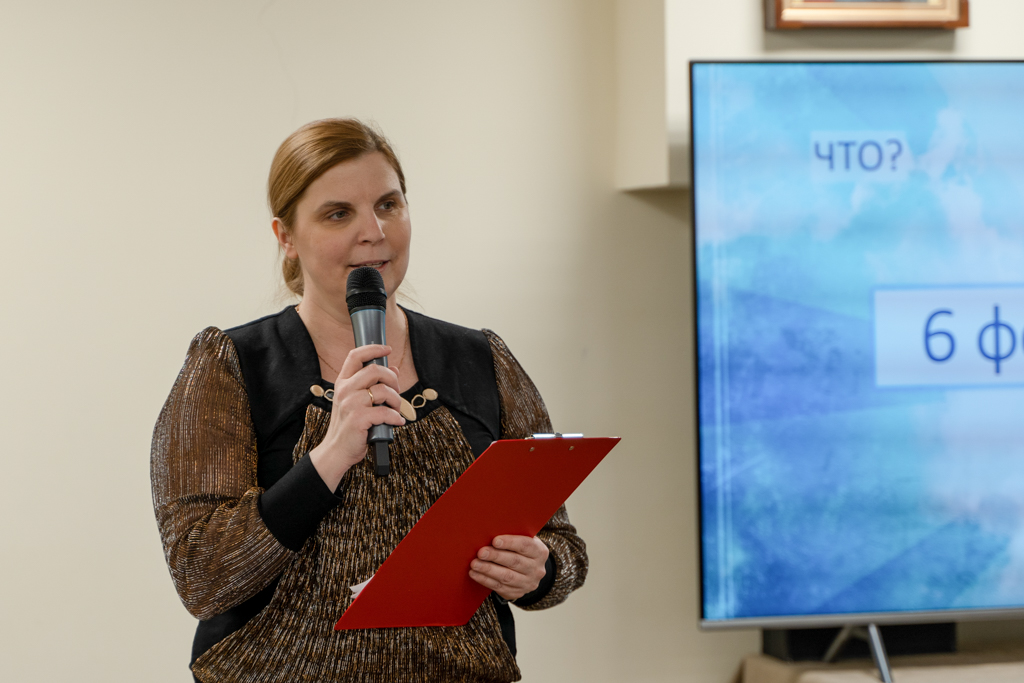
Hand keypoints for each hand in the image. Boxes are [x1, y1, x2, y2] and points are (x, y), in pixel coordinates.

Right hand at [309, 344, 405, 488]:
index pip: (355, 356)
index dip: (373, 348)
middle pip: (374, 370)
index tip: (387, 349)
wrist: (336, 450)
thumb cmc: (350, 426)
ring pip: (383, 391)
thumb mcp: (357, 402)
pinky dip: (396, 417)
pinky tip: (397, 422)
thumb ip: (373, 385)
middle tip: (396, 392)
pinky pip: (385, 412)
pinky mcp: (358, 419)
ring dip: (396, 400)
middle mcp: (345, 390)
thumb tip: (394, 370)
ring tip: (396, 410)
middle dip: (392, 379)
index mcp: (343, 383)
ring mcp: (350, 404)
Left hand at [469, 535, 548, 601]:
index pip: (525, 546)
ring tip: (474, 564)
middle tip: (481, 553)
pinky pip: (499, 587)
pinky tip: (475, 574)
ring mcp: (528, 583)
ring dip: (488, 570)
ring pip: (506, 576)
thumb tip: (491, 530)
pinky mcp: (517, 593)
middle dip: (495, 556)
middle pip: (515, 561)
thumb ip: (513, 535)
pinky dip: (485, 580)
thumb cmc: (520, 549)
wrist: (529, 571)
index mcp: (540, 552)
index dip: (510, 543)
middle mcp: (537, 569)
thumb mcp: (523, 540)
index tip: (495, 541)